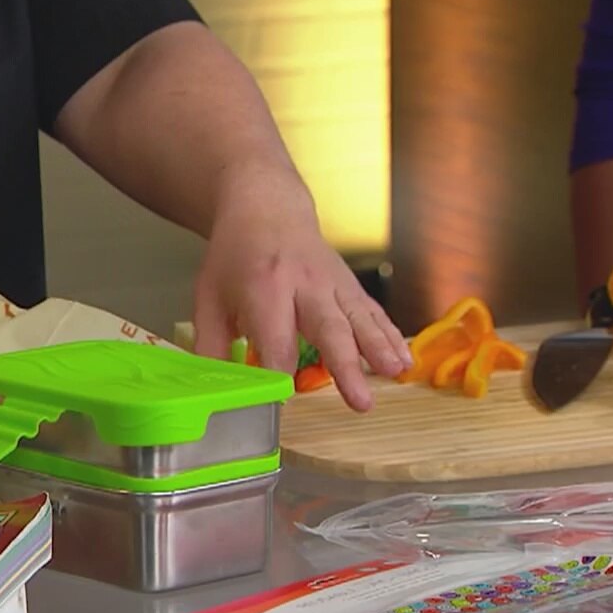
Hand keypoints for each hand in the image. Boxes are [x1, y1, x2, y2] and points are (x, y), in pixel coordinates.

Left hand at [190, 197, 411, 412]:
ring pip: (359, 319)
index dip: (279, 376)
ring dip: (379, 348)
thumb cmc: (235, 259)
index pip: (276, 342)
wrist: (266, 210)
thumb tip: (215, 389)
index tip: (282, 402)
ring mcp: (332, 283)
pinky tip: (404, 360)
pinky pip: (373, 312)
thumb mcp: (208, 297)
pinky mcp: (349, 286)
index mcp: (263, 289)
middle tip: (359, 400)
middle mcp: (303, 285)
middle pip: (327, 329)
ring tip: (394, 374)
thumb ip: (210, 346)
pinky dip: (391, 336)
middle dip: (345, 366)